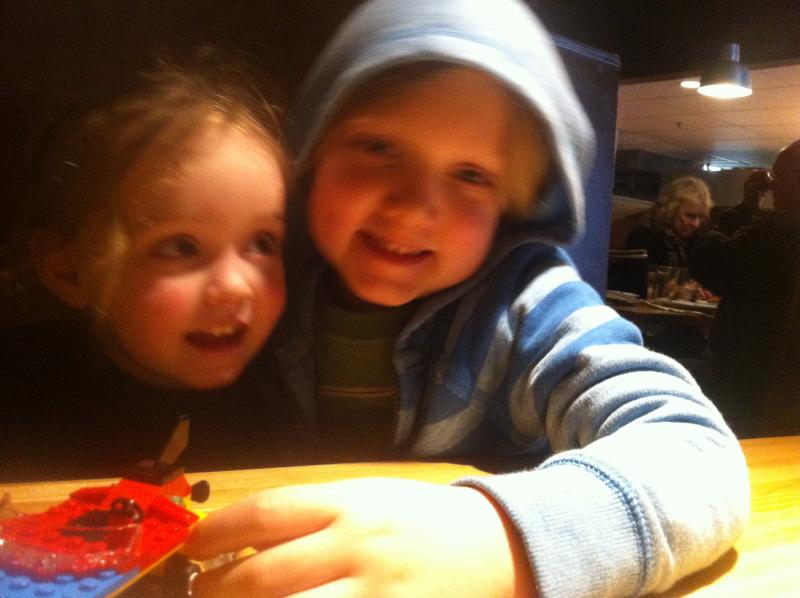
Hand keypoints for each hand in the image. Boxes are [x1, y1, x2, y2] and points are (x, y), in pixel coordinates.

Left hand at [184, 478, 535, 596]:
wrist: (494, 545)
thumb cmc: (419, 520)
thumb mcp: (368, 498)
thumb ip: (312, 517)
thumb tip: (243, 544)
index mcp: (349, 504)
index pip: (264, 514)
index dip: (215, 533)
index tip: (191, 549)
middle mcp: (357, 546)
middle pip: (263, 575)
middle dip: (216, 591)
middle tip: (199, 593)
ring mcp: (374, 593)